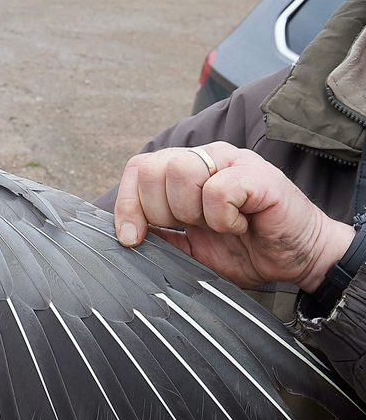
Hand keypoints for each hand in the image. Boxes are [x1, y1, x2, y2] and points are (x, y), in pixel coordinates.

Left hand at [113, 141, 355, 291]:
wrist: (296, 260)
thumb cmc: (245, 250)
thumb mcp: (187, 247)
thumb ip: (158, 234)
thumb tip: (123, 234)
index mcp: (184, 173)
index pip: (137, 170)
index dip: (127, 205)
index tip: (132, 239)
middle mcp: (205, 159)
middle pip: (151, 169)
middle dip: (160, 212)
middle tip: (192, 228)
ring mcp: (232, 162)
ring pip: (180, 173)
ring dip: (192, 212)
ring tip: (218, 225)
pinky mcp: (257, 175)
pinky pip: (217, 191)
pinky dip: (223, 219)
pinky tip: (240, 225)